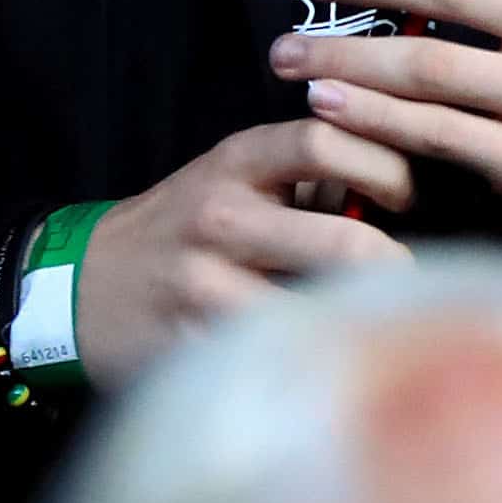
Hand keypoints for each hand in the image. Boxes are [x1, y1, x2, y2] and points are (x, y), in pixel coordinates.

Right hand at [74, 119, 413, 388]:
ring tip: (384, 324)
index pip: (324, 141)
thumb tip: (407, 183)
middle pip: (340, 240)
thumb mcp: (236, 176)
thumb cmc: (187, 225)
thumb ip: (310, 175)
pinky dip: (314, 360)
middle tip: (415, 280)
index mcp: (237, 161)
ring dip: (360, 321)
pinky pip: (277, 356)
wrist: (86, 286)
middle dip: (395, 267)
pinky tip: (333, 360)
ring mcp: (204, 285)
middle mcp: (220, 216)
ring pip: (315, 308)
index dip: (386, 166)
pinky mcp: (193, 344)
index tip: (408, 198)